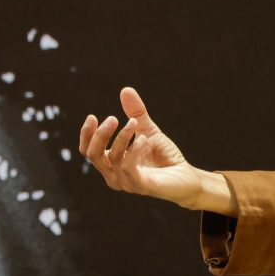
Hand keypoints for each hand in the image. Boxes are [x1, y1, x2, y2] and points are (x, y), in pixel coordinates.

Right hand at [79, 87, 233, 212]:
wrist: (187, 176)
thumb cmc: (164, 156)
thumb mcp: (148, 130)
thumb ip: (136, 113)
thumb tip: (126, 89)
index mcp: (111, 163)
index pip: (88, 151)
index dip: (87, 134)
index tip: (92, 116)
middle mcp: (114, 175)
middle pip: (94, 155)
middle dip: (100, 135)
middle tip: (112, 118)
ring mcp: (126, 182)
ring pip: (113, 159)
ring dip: (122, 138)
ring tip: (134, 123)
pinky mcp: (141, 186)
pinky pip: (129, 168)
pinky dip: (134, 151)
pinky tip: (144, 139)